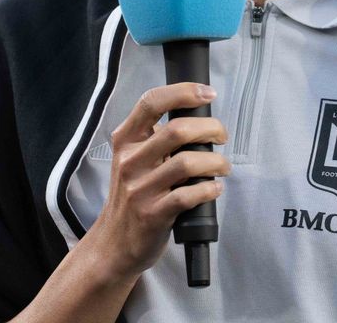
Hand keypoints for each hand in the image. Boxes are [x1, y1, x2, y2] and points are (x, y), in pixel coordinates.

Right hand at [84, 82, 229, 281]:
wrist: (113, 244)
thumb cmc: (132, 196)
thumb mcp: (132, 160)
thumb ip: (155, 138)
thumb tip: (197, 117)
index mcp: (125, 140)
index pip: (151, 102)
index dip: (183, 92)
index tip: (208, 93)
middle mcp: (129, 161)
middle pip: (178, 130)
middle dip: (211, 128)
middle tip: (222, 136)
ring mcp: (139, 189)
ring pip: (188, 162)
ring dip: (216, 161)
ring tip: (223, 166)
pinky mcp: (152, 215)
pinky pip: (189, 194)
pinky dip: (210, 189)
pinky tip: (214, 188)